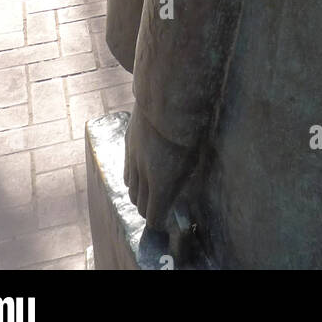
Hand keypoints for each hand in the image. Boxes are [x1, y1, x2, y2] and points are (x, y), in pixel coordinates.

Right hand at [124, 105, 194, 229]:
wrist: (166, 98)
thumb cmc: (189, 129)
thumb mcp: (194, 159)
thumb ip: (184, 179)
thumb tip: (180, 189)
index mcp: (161, 185)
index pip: (153, 217)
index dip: (159, 222)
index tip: (166, 222)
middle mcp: (143, 176)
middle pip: (139, 205)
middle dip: (149, 210)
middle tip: (159, 208)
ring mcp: (132, 159)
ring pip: (130, 188)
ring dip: (139, 193)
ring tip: (150, 191)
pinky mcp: (128, 143)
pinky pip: (126, 169)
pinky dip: (133, 175)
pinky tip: (142, 171)